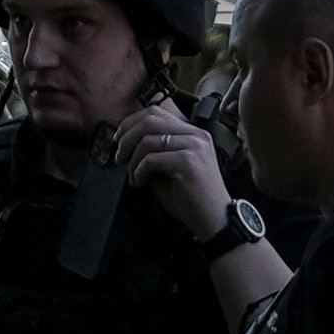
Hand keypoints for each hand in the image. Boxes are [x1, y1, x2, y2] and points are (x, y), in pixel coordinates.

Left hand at [118, 104, 232, 243]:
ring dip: (132, 160)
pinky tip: (140, 183)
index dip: (131, 122)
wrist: (214, 220)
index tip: (118, 139)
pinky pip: (152, 159)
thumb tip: (127, 143)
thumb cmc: (191, 199)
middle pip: (150, 120)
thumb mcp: (170, 168)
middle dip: (127, 137)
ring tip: (133, 177)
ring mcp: (194, 147)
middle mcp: (196, 135)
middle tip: (118, 156)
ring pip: (148, 140)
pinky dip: (139, 171)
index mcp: (193, 133)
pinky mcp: (188, 162)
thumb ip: (155, 151)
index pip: (156, 112)